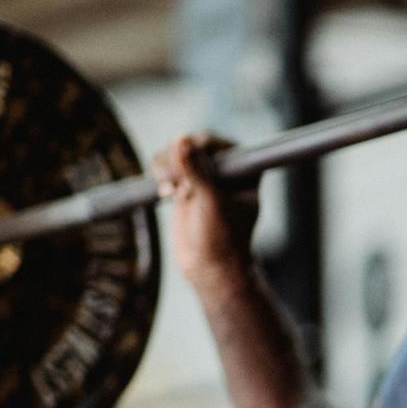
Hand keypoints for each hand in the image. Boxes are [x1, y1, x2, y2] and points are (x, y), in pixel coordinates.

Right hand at [152, 132, 260, 291]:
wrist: (209, 268)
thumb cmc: (221, 239)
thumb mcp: (211, 202)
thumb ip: (196, 171)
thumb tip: (181, 139)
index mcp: (245, 169)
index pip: (217, 143)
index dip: (198, 147)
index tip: (187, 167)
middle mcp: (226, 168)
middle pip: (193, 143)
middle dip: (178, 158)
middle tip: (174, 181)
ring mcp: (204, 175)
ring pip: (176, 152)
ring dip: (166, 165)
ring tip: (169, 189)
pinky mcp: (186, 184)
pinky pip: (167, 165)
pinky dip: (161, 173)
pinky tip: (165, 192)